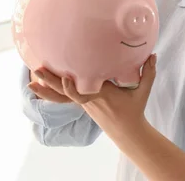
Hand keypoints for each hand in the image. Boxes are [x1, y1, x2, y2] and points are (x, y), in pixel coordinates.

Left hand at [29, 54, 157, 137]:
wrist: (127, 129)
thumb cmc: (135, 108)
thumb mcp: (144, 90)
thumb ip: (148, 72)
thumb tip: (153, 54)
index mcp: (102, 95)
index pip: (84, 92)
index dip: (72, 88)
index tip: (64, 78)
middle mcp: (89, 99)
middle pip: (66, 92)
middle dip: (51, 81)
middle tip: (36, 70)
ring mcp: (84, 103)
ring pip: (61, 96)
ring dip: (46, 88)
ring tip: (31, 81)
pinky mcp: (82, 104)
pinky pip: (63, 99)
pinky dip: (51, 94)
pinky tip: (39, 88)